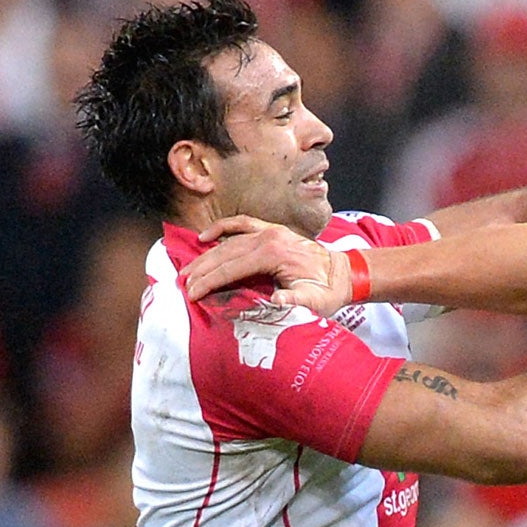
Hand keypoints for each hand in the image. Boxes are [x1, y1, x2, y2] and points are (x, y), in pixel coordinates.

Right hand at [184, 216, 350, 315]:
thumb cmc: (328, 292)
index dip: (210, 282)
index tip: (193, 293)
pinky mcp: (271, 230)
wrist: (343, 273)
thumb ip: (296, 301)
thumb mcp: (315, 302)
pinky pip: (241, 224)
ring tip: (188, 270)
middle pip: (225, 253)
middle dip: (202, 270)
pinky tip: (205, 237)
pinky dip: (222, 229)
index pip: (232, 268)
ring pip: (228, 241)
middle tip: (183, 284)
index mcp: (273, 254)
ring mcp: (269, 231)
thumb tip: (275, 302)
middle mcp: (268, 238)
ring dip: (206, 256)